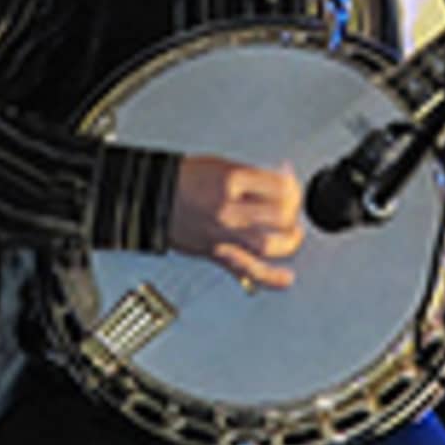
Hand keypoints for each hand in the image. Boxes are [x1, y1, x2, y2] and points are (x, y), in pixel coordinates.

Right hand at [169, 155, 304, 288]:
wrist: (152, 199)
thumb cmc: (185, 179)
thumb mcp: (223, 165)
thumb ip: (254, 177)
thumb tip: (284, 181)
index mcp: (231, 180)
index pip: (281, 187)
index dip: (293, 186)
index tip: (291, 186)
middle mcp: (228, 209)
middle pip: (280, 216)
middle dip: (293, 211)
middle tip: (292, 208)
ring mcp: (222, 235)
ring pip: (269, 246)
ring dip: (289, 242)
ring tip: (293, 236)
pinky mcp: (216, 254)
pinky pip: (247, 271)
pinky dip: (270, 278)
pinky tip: (285, 278)